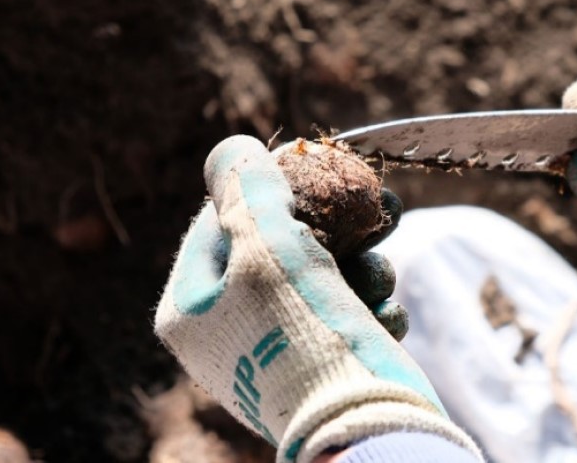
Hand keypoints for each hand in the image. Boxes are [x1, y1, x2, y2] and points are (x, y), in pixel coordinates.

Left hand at [154, 135, 479, 462]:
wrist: (359, 427)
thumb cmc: (301, 334)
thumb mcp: (266, 246)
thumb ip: (248, 190)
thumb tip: (230, 148)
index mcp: (192, 307)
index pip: (217, 221)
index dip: (263, 187)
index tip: (307, 167)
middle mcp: (228, 329)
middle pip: (278, 246)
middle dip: (331, 225)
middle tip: (369, 200)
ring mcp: (276, 349)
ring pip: (321, 278)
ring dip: (360, 267)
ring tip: (378, 274)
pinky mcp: (323, 364)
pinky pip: (344, 315)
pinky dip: (369, 308)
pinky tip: (385, 316)